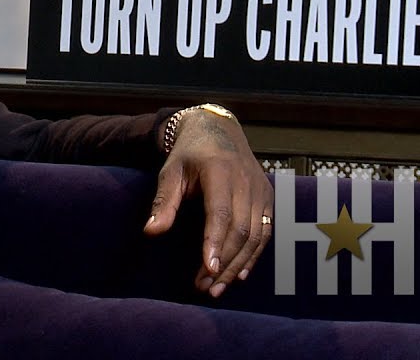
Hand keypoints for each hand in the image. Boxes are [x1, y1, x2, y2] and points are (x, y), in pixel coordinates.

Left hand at [143, 106, 272, 297]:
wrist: (218, 131)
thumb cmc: (189, 154)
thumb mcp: (170, 171)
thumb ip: (164, 202)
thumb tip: (151, 232)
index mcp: (220, 172)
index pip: (221, 213)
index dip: (215, 242)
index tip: (208, 268)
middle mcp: (246, 182)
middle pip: (241, 231)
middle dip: (224, 262)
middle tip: (205, 287)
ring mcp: (261, 191)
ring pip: (256, 236)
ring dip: (238, 265)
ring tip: (218, 287)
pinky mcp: (268, 199)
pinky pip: (264, 233)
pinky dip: (253, 256)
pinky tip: (239, 274)